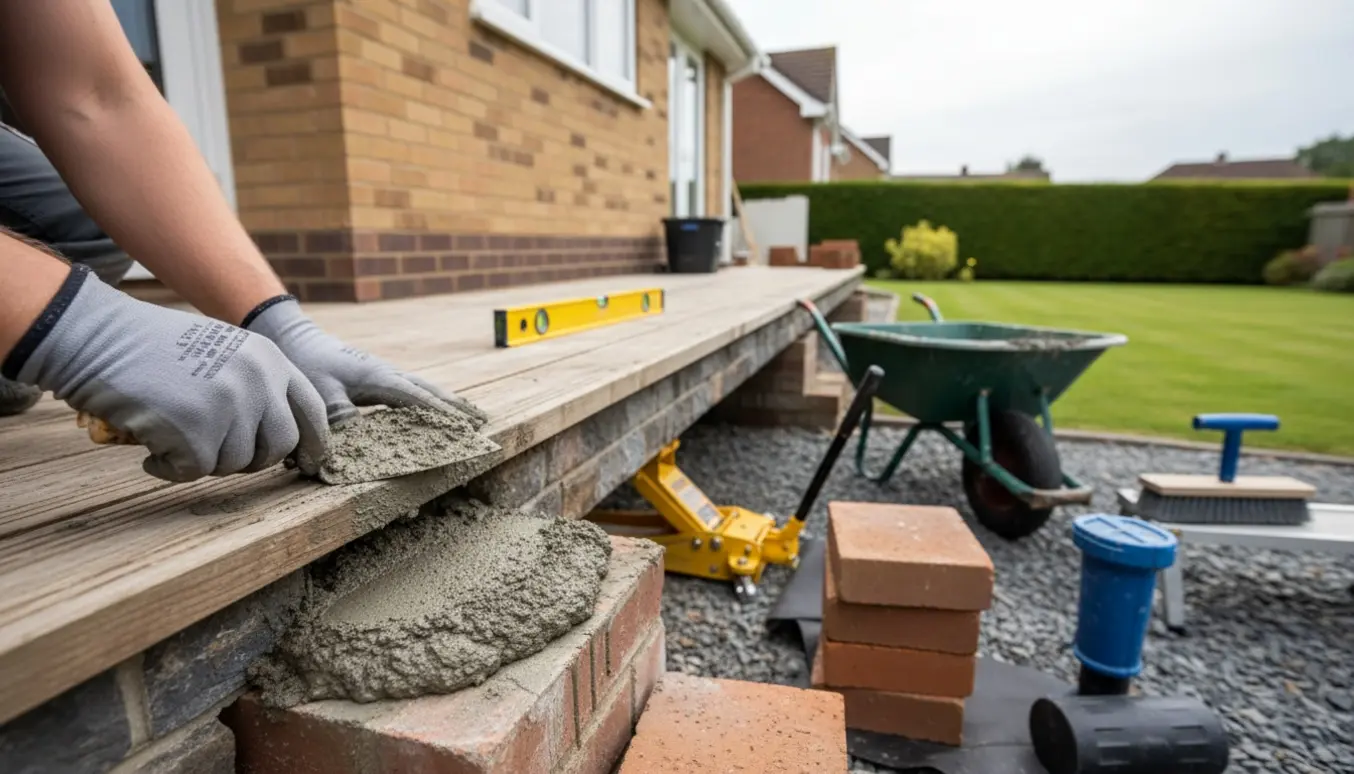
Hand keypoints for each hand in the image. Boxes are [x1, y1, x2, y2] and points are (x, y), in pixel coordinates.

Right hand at [9, 267, 328, 480]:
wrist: (100, 338)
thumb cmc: (154, 348)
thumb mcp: (225, 350)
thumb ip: (258, 384)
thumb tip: (284, 436)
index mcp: (270, 359)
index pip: (312, 410)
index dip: (314, 441)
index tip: (311, 462)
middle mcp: (258, 381)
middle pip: (280, 446)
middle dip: (253, 458)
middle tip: (217, 451)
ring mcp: (229, 407)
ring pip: (236, 463)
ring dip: (204, 459)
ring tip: (174, 431)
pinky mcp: (196, 434)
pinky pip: (194, 472)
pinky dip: (169, 468)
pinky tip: (151, 447)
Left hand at [245, 297, 487, 427]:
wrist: (294, 338)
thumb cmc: (306, 365)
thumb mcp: (318, 395)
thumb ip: (336, 424)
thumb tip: (344, 458)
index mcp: (379, 378)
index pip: (418, 400)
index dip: (442, 415)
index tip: (466, 428)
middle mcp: (387, 374)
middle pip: (430, 392)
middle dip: (457, 408)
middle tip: (482, 423)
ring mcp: (384, 373)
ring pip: (424, 389)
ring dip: (448, 402)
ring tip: (471, 415)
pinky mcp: (376, 376)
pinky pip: (412, 390)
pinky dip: (430, 399)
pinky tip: (434, 407)